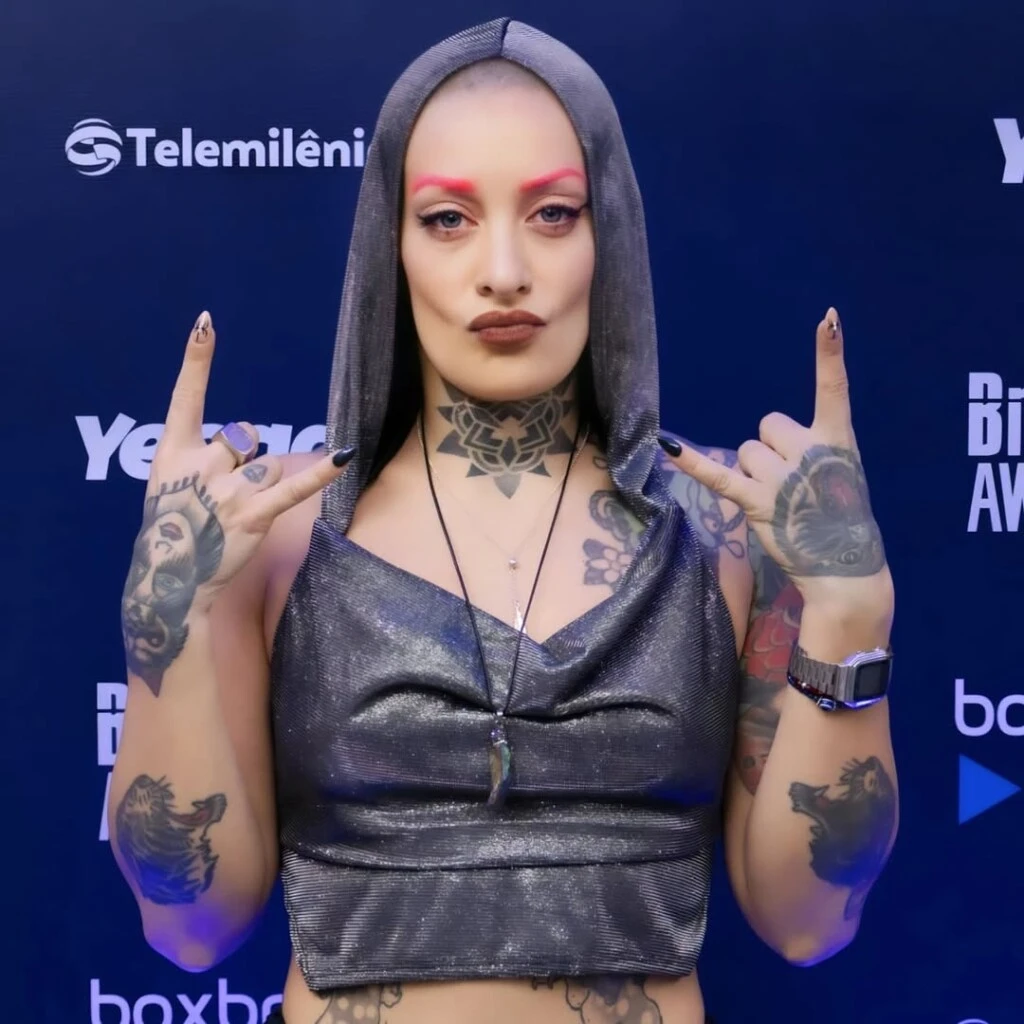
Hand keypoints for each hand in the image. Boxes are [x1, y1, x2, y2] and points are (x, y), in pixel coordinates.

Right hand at [120, 311, 353, 692]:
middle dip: (243, 457)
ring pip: (267, 462)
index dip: (196, 361)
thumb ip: (200, 454)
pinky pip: (293, 486)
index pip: (185, 398)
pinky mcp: (255, 513)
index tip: (206, 325)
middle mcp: (199, 465)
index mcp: (173, 452)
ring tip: (235, 513)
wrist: (169, 577)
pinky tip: (344, 457)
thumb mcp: (167, 483)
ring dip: (260, 483)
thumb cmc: (172, 526)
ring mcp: (227, 490)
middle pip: (242, 435)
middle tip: (222, 494)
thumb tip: (242, 440)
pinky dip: (319, 473)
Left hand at [659, 308, 890, 611]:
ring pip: (746, 451)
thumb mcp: (840, 473)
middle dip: (773, 449)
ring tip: (779, 502)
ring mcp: (783, 478)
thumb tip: (763, 444)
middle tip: (793, 486)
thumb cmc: (840, 518)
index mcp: (837, 441)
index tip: (828, 318)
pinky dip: (692, 462)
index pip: (834, 389)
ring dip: (753, 473)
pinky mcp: (756, 502)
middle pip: (769, 425)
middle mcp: (810, 452)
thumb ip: (809, 449)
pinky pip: (718, 474)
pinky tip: (667, 445)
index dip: (829, 354)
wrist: (845, 567)